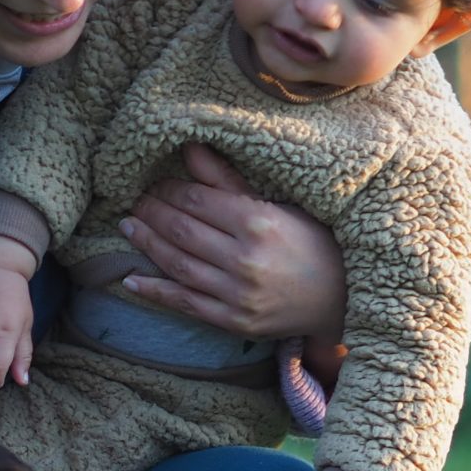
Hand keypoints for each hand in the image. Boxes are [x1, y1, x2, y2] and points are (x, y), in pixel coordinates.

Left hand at [119, 142, 348, 343]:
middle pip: (182, 231)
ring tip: (128, 228)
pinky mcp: (234, 321)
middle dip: (152, 214)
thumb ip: (227, 181)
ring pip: (178, 265)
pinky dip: (155, 291)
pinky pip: (185, 304)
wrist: (341, 297)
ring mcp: (238, 294)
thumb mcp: (277, 205)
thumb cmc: (313, 243)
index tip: (154, 184)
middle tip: (134, 202)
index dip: (168, 191)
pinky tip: (131, 279)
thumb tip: (189, 148)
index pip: (196, 201)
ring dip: (147, 245)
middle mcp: (245, 259)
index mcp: (258, 222)